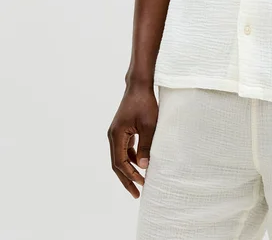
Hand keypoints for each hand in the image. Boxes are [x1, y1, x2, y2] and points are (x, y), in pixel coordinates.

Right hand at [107, 83, 158, 197]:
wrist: (139, 85)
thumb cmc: (145, 103)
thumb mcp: (148, 125)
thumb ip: (146, 145)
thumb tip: (144, 166)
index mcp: (116, 135)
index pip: (120, 163)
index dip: (130, 176)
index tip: (141, 184)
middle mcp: (113, 136)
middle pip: (117, 163)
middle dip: (127, 179)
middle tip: (137, 194)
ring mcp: (117, 133)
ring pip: (121, 157)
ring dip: (129, 169)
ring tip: (140, 181)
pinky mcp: (123, 130)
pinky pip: (125, 149)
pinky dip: (132, 158)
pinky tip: (141, 163)